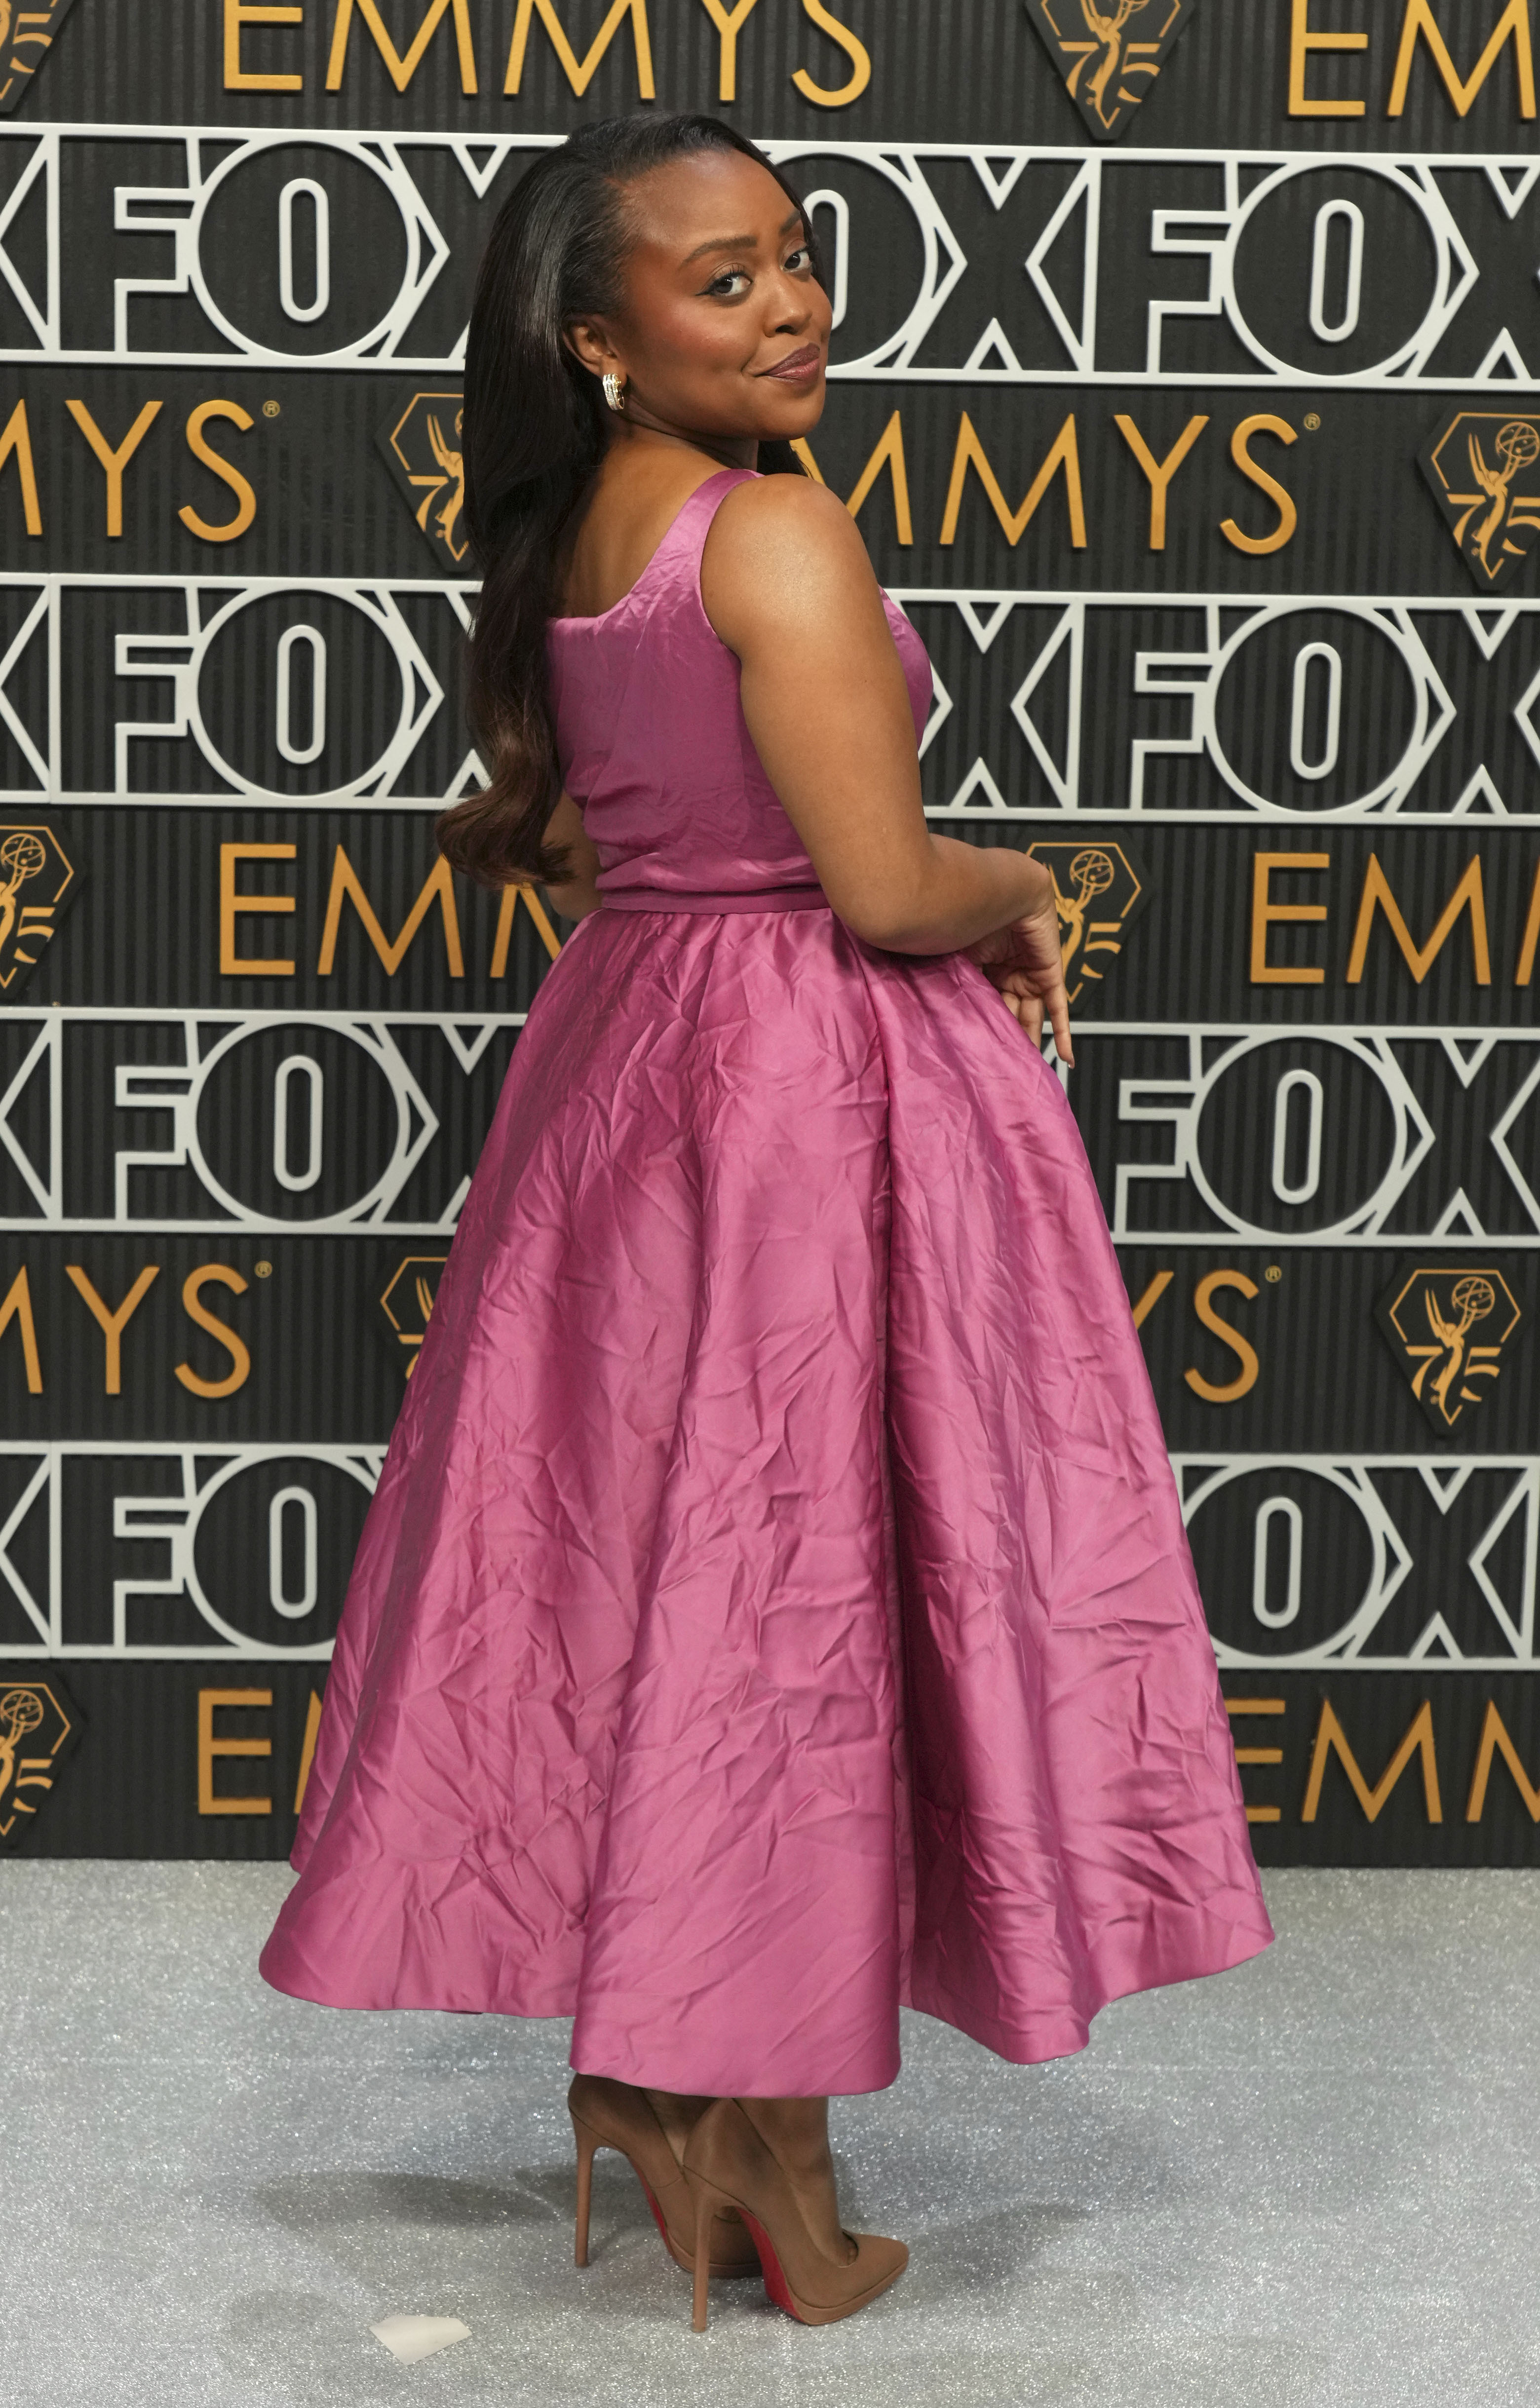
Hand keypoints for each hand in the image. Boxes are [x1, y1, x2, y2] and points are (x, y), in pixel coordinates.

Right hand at [964, 887, 1074, 1067]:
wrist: (1000, 890)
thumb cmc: (970, 914)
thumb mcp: (957, 960)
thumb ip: (956, 985)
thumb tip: (942, 1017)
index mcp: (981, 968)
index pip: (983, 1006)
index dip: (981, 1029)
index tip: (975, 1055)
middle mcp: (1005, 973)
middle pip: (1007, 1015)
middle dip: (1004, 1041)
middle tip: (1000, 1069)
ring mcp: (1029, 975)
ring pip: (1031, 1017)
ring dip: (1028, 1042)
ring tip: (1023, 1071)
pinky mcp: (1049, 975)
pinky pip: (1058, 1009)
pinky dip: (1063, 1033)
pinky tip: (1066, 1058)